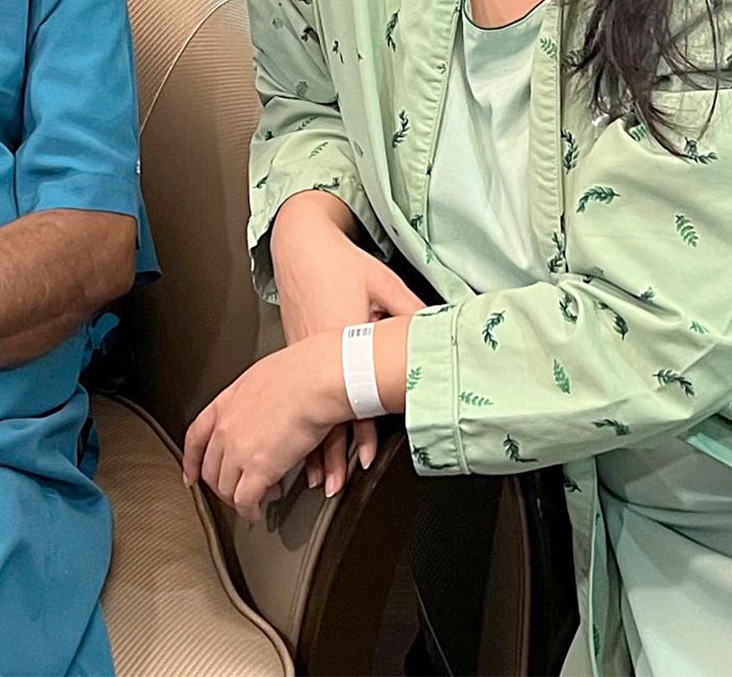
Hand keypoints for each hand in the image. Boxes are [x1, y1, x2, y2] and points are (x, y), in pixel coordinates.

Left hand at [183, 333, 350, 522]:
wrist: (315, 380)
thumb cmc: (303, 372)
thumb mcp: (265, 377)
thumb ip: (255, 397)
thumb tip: (262, 405)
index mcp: (226, 403)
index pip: (196, 436)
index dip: (192, 460)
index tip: (192, 474)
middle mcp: (226, 427)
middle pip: (210, 468)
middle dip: (221, 485)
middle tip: (234, 492)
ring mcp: (238, 450)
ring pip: (225, 487)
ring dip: (239, 499)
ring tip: (255, 500)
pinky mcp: (257, 469)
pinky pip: (245, 501)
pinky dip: (249, 511)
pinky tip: (256, 513)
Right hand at [271, 211, 423, 491]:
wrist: (302, 247)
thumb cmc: (343, 264)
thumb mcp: (384, 284)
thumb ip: (411, 310)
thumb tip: (439, 334)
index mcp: (338, 336)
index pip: (352, 394)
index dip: (359, 430)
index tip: (365, 457)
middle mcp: (314, 352)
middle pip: (321, 411)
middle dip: (326, 453)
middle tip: (332, 484)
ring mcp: (299, 355)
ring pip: (302, 408)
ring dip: (307, 445)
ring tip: (315, 476)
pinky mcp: (292, 353)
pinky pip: (294, 395)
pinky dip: (294, 421)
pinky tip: (294, 441)